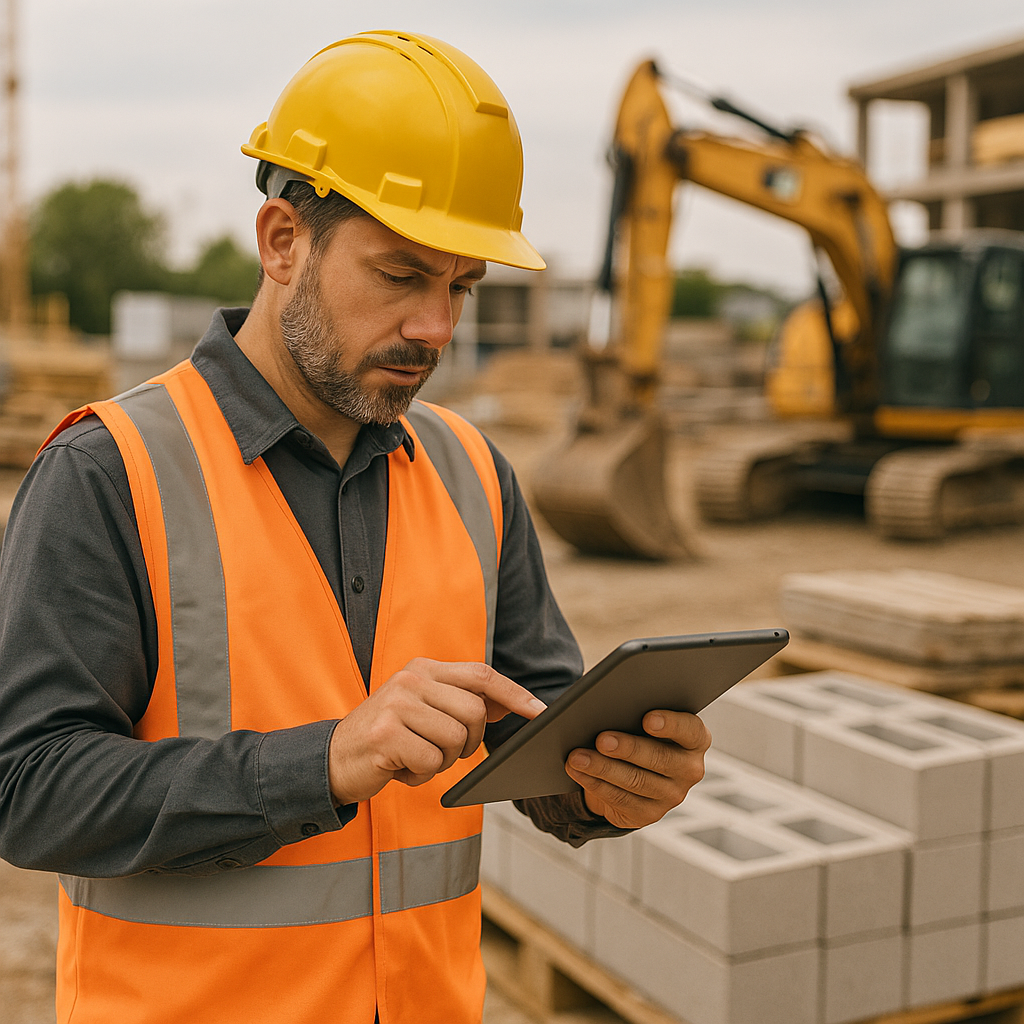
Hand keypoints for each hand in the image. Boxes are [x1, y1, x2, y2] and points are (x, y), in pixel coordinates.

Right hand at [328, 658, 545, 805]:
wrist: (333, 759)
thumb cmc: (388, 736)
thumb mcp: (425, 709)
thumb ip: (462, 702)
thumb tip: (512, 702)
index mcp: (424, 667)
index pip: (482, 674)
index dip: (514, 693)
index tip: (540, 711)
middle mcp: (411, 678)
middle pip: (475, 713)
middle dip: (468, 743)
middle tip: (441, 751)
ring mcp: (397, 704)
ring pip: (456, 740)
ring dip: (442, 761)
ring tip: (415, 758)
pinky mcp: (386, 734)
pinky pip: (431, 762)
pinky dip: (421, 776)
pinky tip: (400, 769)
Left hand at [564, 711, 710, 829]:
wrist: (630, 769)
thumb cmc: (634, 727)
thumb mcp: (638, 714)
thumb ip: (633, 705)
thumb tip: (608, 696)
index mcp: (695, 737)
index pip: (690, 729)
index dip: (671, 723)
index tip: (647, 718)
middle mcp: (690, 768)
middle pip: (660, 759)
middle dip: (628, 748)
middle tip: (601, 739)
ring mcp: (672, 795)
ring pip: (637, 782)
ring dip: (603, 768)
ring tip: (577, 756)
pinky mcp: (649, 814)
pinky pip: (621, 800)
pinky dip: (595, 784)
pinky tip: (576, 771)